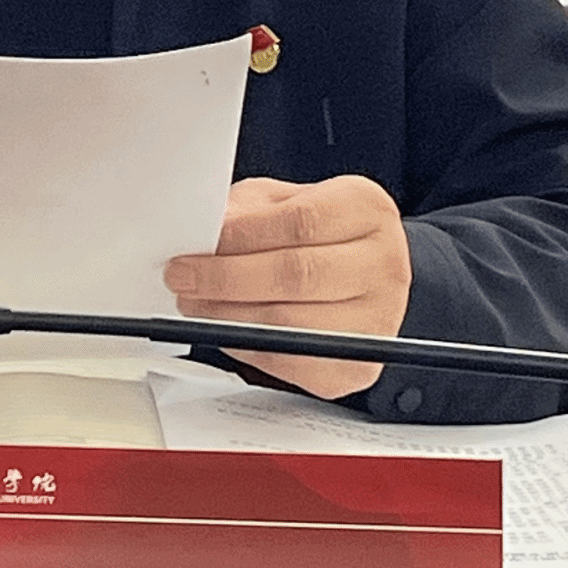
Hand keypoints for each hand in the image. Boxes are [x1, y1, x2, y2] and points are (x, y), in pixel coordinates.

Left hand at [162, 175, 411, 397]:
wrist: (360, 274)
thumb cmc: (318, 235)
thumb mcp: (281, 203)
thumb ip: (247, 214)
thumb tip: (202, 237)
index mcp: (366, 209)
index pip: (301, 222)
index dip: (241, 238)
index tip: (194, 248)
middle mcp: (384, 263)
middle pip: (297, 274)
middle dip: (226, 279)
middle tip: (183, 279)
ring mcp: (379, 318)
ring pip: (291, 323)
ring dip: (227, 318)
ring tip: (194, 306)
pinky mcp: (359, 364)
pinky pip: (292, 363)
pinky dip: (247, 347)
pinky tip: (225, 329)